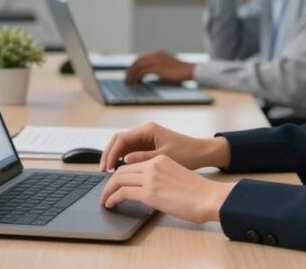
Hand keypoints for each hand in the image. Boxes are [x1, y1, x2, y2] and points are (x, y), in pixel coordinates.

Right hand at [99, 122, 229, 172]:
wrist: (203, 153)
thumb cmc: (188, 153)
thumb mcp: (165, 157)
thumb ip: (143, 158)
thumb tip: (124, 161)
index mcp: (148, 130)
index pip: (121, 139)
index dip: (111, 153)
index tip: (106, 167)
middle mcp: (145, 132)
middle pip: (119, 141)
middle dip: (108, 154)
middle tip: (102, 170)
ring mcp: (146, 139)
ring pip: (123, 147)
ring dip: (114, 158)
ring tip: (108, 174)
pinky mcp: (149, 147)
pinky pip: (131, 152)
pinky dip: (123, 161)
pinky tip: (120, 172)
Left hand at [100, 154, 236, 223]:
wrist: (209, 198)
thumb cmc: (199, 193)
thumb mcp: (177, 177)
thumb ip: (161, 178)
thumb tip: (149, 190)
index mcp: (161, 159)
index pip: (132, 163)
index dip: (120, 174)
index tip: (115, 183)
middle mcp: (153, 165)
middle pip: (122, 170)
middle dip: (110, 182)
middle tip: (105, 192)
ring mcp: (150, 178)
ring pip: (118, 180)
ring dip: (107, 191)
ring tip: (104, 200)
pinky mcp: (149, 193)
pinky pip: (122, 192)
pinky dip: (111, 198)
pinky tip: (110, 204)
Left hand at [125, 51, 194, 82]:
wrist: (189, 70)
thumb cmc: (181, 71)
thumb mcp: (168, 66)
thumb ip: (159, 67)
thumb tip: (150, 73)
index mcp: (158, 53)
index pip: (141, 58)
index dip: (134, 65)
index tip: (130, 72)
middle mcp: (156, 55)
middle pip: (137, 60)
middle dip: (130, 69)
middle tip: (126, 77)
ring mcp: (156, 60)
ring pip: (138, 65)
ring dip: (132, 73)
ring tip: (130, 81)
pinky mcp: (157, 67)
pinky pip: (143, 71)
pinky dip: (138, 76)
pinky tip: (137, 82)